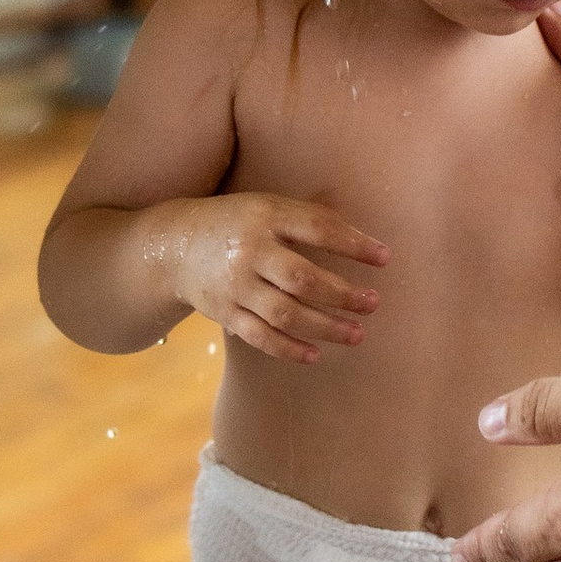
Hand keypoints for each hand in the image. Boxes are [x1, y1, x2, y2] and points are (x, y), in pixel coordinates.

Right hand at [153, 192, 388, 363]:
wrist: (175, 245)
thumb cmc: (239, 223)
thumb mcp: (267, 207)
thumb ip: (307, 219)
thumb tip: (364, 240)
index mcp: (265, 216)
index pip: (317, 228)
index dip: (353, 244)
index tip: (385, 258)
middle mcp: (250, 251)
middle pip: (302, 278)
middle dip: (342, 294)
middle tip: (373, 303)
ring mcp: (235, 285)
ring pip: (285, 312)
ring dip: (325, 327)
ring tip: (357, 334)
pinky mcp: (225, 312)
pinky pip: (260, 336)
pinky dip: (288, 348)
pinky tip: (315, 355)